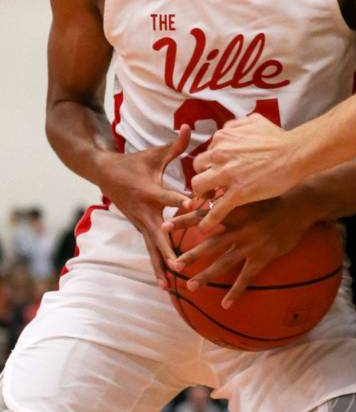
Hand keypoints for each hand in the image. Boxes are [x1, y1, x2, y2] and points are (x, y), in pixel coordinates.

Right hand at [97, 125, 190, 284]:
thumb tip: (191, 126)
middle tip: (182, 264)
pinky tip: (165, 285)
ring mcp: (141, 223)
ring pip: (153, 248)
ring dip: (162, 265)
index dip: (181, 201)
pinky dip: (157, 266)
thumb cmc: (135, 162)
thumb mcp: (155, 153)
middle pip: (159, 233)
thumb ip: (176, 145)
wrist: (105, 174)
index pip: (168, 197)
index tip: (194, 207)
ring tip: (172, 284)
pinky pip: (150, 250)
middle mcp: (145, 211)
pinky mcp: (141, 230)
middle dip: (171, 248)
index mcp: (149, 191)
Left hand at [164, 193, 317, 308]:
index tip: (164, 225)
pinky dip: (235, 292)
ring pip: (225, 262)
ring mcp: (251, 243)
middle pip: (210, 243)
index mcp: (234, 211)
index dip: (184, 220)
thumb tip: (208, 195)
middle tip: (172, 264)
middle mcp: (240, 228)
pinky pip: (247, 277)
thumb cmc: (273, 198)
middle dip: (190, 254)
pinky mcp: (263, 256)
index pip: (204, 214)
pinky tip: (225, 304)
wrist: (300, 205)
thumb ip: (230, 197)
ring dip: (207, 275)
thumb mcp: (250, 193)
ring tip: (191, 287)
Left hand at [190, 113, 300, 229]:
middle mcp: (220, 154)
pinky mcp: (238, 194)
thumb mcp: (255, 122)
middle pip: (197, 169)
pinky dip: (208, 220)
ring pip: (198, 187)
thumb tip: (227, 129)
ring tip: (211, 199)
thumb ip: (237, 125)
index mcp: (223, 137)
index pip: (206, 152)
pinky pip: (216, 210)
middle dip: (204, 176)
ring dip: (202, 195)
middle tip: (213, 184)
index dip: (210, 163)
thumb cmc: (278, 139)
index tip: (217, 170)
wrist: (295, 154)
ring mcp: (228, 174)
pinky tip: (205, 227)